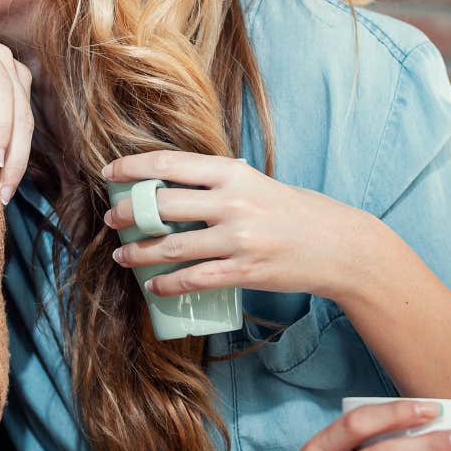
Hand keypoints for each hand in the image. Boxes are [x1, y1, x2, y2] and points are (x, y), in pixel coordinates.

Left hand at [99, 150, 376, 300]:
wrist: (340, 246)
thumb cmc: (297, 212)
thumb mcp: (258, 183)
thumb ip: (221, 182)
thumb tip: (174, 183)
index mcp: (233, 173)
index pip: (169, 164)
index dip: (132, 168)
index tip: (109, 173)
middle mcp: (232, 202)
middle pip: (161, 205)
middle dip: (127, 213)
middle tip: (111, 219)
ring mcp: (238, 238)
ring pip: (170, 246)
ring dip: (138, 252)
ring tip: (122, 254)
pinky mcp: (244, 271)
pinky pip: (193, 278)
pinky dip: (167, 283)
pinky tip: (153, 286)